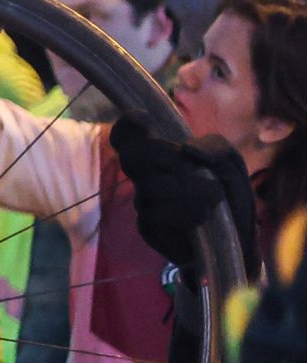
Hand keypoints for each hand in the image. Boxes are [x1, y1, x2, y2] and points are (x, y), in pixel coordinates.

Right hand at [113, 108, 257, 277]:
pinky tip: (203, 218)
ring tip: (214, 198)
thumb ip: (216, 148)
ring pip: (152, 186)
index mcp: (161, 157)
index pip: (127, 136)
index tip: (144, 121)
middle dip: (161, 155)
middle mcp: (146, 177)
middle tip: (188, 165)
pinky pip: (157, 214)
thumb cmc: (229, 197)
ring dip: (188, 189)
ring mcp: (144, 203)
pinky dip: (186, 212)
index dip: (127, 126)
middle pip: (131, 156)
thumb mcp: (232, 166)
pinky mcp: (148, 228)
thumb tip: (188, 149)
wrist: (236, 241)